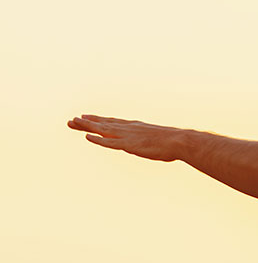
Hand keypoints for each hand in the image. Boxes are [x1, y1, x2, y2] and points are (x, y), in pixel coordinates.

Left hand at [67, 115, 191, 161]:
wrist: (180, 141)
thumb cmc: (174, 142)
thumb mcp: (159, 139)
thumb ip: (151, 141)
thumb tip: (156, 144)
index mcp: (135, 127)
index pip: (112, 122)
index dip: (98, 120)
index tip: (85, 117)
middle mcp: (128, 128)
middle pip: (103, 124)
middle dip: (87, 122)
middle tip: (71, 120)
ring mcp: (128, 136)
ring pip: (102, 130)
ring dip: (87, 127)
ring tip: (73, 123)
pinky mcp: (129, 145)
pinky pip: (109, 142)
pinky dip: (98, 140)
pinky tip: (87, 137)